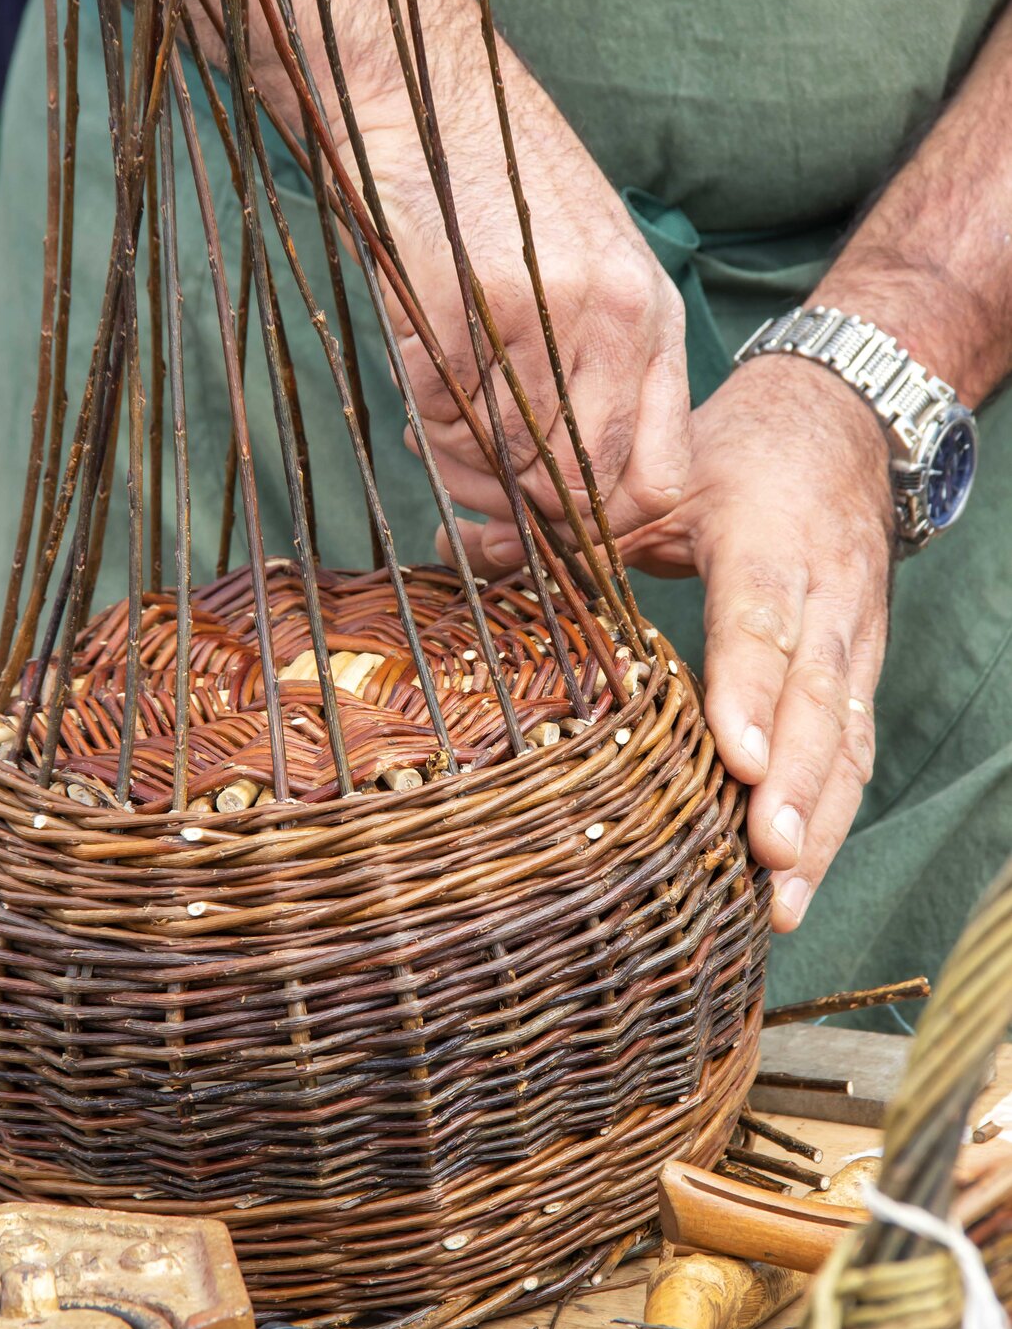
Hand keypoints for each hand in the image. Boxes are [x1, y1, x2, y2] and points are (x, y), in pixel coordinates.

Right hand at [358, 80, 689, 553]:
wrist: (424, 98)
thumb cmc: (501, 197)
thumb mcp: (589, 276)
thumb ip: (596, 380)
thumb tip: (560, 509)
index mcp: (654, 320)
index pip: (660, 478)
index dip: (605, 528)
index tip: (555, 529)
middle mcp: (614, 319)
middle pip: (577, 487)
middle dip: (520, 510)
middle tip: (475, 493)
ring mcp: (544, 312)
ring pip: (506, 462)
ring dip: (463, 462)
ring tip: (443, 418)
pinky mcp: (469, 305)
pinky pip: (446, 420)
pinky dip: (425, 418)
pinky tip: (422, 369)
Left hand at [616, 355, 894, 931]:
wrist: (845, 426)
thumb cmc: (740, 454)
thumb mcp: (665, 474)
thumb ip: (580, 519)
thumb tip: (467, 552)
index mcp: (769, 537)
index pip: (761, 618)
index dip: (750, 690)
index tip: (735, 761)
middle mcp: (826, 595)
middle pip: (817, 698)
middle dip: (795, 784)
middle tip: (767, 856)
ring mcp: (855, 639)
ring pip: (847, 739)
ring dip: (820, 824)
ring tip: (784, 903)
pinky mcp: (861, 672)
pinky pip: (855, 749)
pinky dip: (831, 815)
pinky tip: (798, 878)